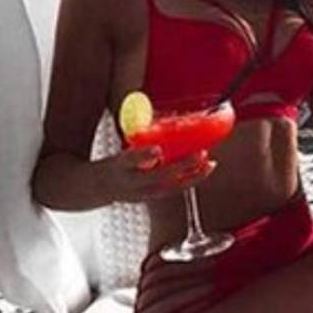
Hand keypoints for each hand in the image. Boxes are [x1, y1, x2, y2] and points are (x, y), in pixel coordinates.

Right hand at [97, 147, 216, 202]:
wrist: (104, 188)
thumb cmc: (116, 163)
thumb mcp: (119, 149)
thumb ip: (138, 140)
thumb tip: (152, 114)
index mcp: (120, 165)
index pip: (130, 160)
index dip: (144, 155)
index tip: (157, 149)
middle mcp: (132, 182)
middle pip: (158, 177)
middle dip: (182, 167)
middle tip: (200, 154)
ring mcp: (144, 193)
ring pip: (172, 187)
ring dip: (193, 176)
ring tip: (209, 163)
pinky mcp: (154, 197)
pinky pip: (176, 189)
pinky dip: (192, 179)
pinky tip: (205, 168)